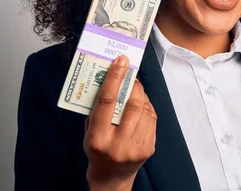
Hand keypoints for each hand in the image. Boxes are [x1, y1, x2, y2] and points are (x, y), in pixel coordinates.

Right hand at [83, 55, 156, 190]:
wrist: (111, 178)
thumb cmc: (96, 151)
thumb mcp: (88, 133)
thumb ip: (97, 111)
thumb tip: (111, 81)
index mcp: (98, 138)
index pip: (107, 102)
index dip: (114, 78)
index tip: (121, 61)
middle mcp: (118, 144)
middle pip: (132, 104)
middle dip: (134, 85)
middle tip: (131, 74)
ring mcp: (136, 147)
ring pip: (145, 110)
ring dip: (142, 95)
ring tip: (136, 90)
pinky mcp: (149, 148)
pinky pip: (152, 120)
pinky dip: (147, 108)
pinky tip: (142, 105)